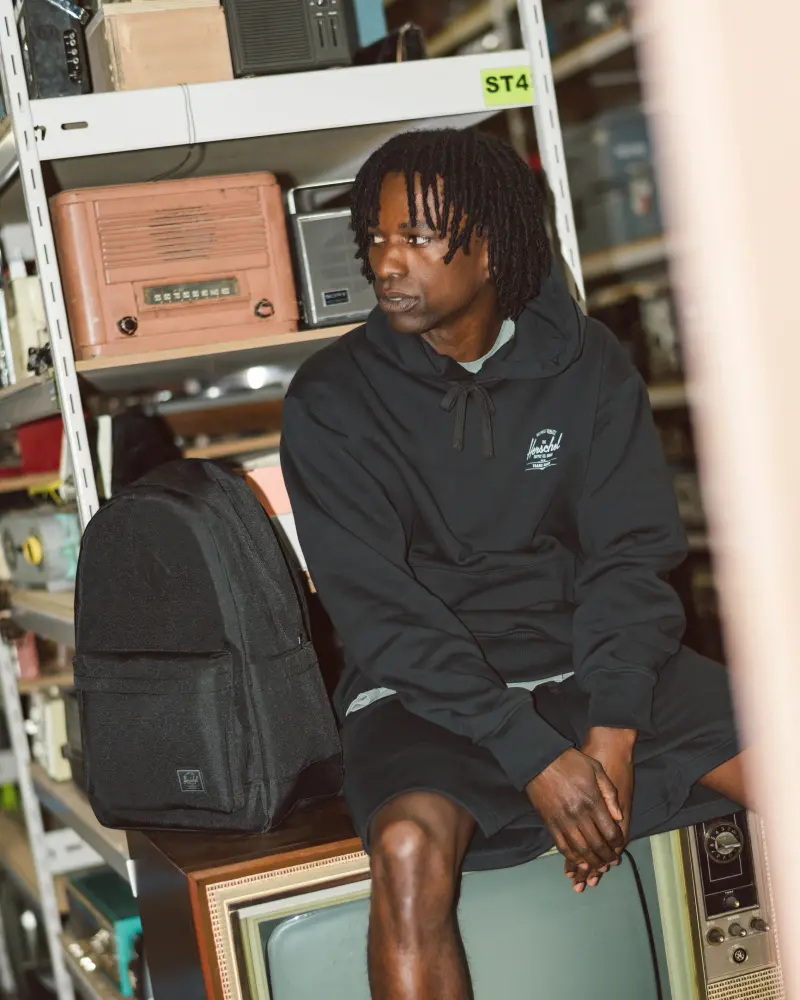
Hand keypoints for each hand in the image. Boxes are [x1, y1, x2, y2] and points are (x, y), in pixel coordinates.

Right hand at [565, 727, 635, 892]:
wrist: (540, 759)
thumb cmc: (571, 762)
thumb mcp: (596, 770)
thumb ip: (610, 794)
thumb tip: (619, 817)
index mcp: (592, 802)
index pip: (610, 832)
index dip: (617, 843)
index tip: (619, 847)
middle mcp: (579, 815)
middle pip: (597, 845)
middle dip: (606, 857)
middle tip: (611, 862)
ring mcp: (563, 821)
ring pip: (580, 850)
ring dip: (591, 862)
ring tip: (597, 866)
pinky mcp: (550, 823)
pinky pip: (562, 846)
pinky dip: (572, 857)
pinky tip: (579, 860)